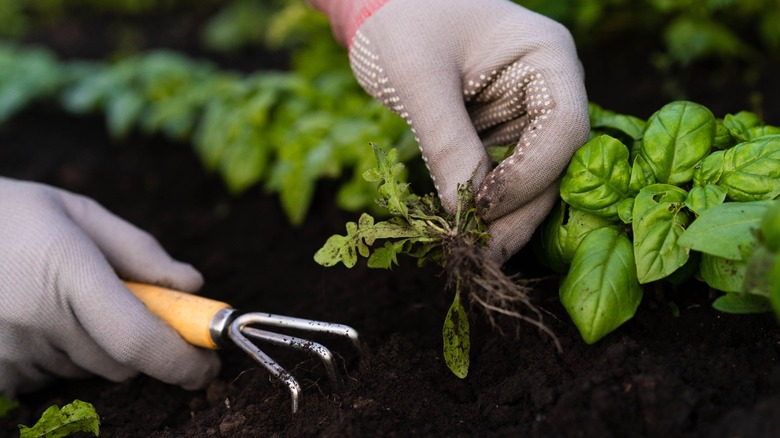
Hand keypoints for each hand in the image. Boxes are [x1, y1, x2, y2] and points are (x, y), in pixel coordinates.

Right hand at [0, 177, 218, 395]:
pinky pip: (51, 379)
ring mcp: (10, 351)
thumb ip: (140, 251)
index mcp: (68, 273)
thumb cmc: (17, 216)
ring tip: (59, 298)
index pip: (138, 339)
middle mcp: (37, 319)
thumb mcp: (80, 214)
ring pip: (89, 370)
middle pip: (123, 362)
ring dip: (96, 345)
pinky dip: (60, 357)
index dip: (181, 360)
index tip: (208, 364)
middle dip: (141, 342)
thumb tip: (193, 284)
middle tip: (122, 302)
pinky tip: (35, 318)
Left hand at [312, 0, 589, 263]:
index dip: (529, 175)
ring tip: (474, 252)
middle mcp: (545, 87)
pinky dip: (486, 204)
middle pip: (553, 162)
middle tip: (483, 254)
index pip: (564, 128)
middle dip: (518, 210)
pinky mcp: (498, 131)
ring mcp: (524, 111)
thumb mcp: (419, 77)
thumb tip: (463, 212)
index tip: (484, 207)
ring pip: (531, 177)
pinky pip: (502, 175)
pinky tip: (466, 230)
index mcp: (546, 57)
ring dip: (504, 217)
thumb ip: (446, 141)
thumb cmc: (402, 19)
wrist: (379, 5)